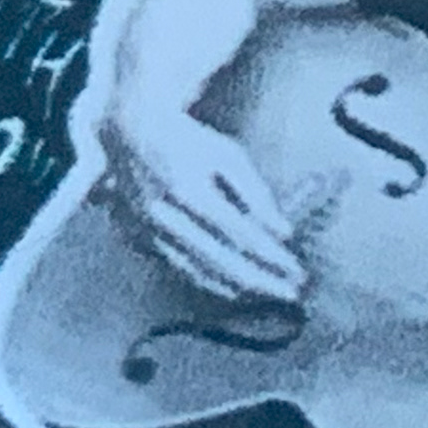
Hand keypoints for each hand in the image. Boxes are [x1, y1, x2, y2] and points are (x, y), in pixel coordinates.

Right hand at [101, 101, 305, 305]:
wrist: (129, 134)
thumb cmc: (188, 141)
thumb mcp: (229, 155)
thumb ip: (257, 194)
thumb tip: (284, 233)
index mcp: (188, 190)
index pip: (240, 235)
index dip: (272, 257)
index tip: (298, 271)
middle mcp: (164, 216)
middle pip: (220, 262)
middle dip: (261, 281)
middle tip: (292, 293)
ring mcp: (146, 231)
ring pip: (199, 273)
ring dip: (239, 288)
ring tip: (271, 293)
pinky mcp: (137, 241)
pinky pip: (181, 269)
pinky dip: (212, 281)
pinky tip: (237, 287)